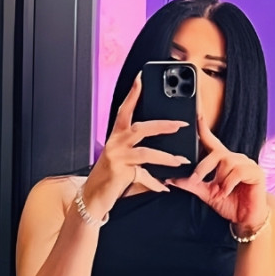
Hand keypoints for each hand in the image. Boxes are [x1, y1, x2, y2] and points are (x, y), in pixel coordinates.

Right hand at [80, 72, 191, 215]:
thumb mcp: (122, 158)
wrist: (93, 197)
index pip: (125, 110)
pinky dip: (155, 183)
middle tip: (181, 124)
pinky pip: (143, 176)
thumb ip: (138, 149)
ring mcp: (117, 158)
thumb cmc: (109, 176)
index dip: (133, 94)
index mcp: (116, 136)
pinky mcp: (120, 173)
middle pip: (141, 128)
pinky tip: (164, 187)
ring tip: (180, 160)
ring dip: (166, 157)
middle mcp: (115, 144)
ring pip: (146, 153)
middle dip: (163, 125)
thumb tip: (160, 146)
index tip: (142, 78)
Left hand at [169, 110, 268, 230]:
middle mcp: (236, 159)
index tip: (196, 116)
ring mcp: (247, 164)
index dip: (204, 129)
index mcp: (224, 161)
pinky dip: (228, 184)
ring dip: (219, 180)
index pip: (212, 142)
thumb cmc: (229, 204)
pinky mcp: (256, 173)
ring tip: (218, 193)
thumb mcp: (206, 193)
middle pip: (217, 153)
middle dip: (203, 167)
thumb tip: (172, 178)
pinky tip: (226, 193)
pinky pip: (238, 172)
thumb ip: (191, 184)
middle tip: (195, 180)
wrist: (246, 220)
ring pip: (227, 163)